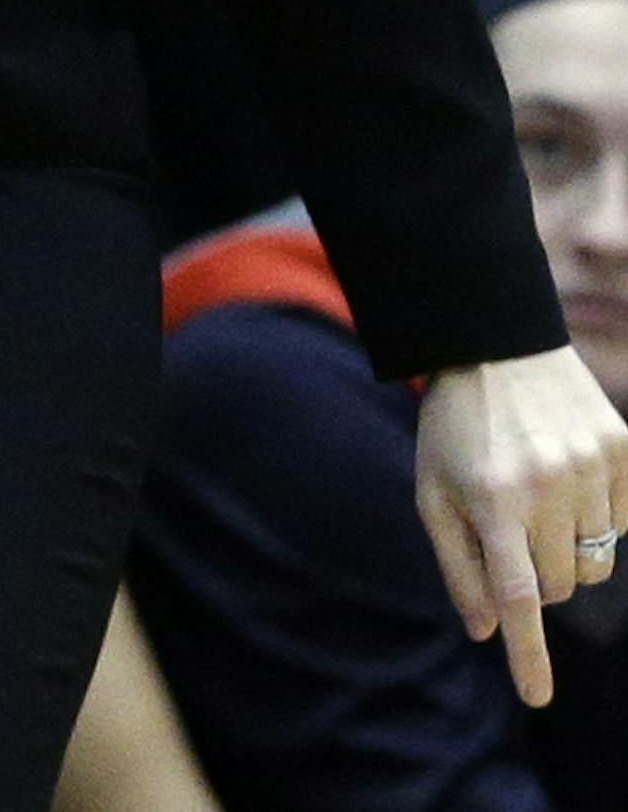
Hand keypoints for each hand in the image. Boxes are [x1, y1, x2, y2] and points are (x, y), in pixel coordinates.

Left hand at [416, 343, 627, 705]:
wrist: (494, 342)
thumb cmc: (455, 427)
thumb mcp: (433, 491)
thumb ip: (458, 566)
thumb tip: (487, 631)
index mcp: (493, 500)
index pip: (518, 597)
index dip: (528, 653)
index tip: (537, 699)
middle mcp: (547, 486)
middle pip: (558, 586)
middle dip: (535, 575)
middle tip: (510, 529)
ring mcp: (590, 465)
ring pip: (595, 562)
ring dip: (568, 549)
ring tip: (537, 497)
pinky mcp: (620, 447)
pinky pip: (622, 523)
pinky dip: (597, 518)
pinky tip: (566, 476)